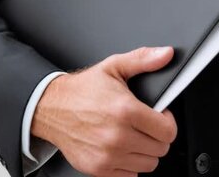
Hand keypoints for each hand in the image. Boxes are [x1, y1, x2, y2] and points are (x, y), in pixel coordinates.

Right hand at [31, 47, 176, 176]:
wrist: (50, 108)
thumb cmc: (81, 90)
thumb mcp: (113, 67)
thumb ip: (142, 60)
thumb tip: (165, 54)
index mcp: (125, 110)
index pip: (168, 131)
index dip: (167, 121)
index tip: (159, 116)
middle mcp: (117, 136)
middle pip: (161, 149)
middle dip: (156, 136)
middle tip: (143, 125)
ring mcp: (107, 155)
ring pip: (149, 164)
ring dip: (144, 151)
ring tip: (131, 135)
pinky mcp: (98, 168)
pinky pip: (131, 175)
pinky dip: (128, 163)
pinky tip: (119, 147)